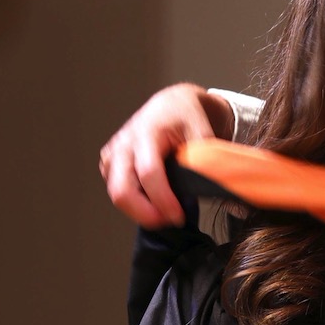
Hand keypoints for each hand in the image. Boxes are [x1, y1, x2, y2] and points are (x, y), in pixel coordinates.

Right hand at [99, 83, 232, 227]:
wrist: (170, 103)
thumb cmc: (187, 117)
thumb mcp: (202, 132)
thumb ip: (204, 161)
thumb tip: (216, 191)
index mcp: (148, 132)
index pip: (149, 173)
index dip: (162, 199)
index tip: (178, 217)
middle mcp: (124, 143)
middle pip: (122, 190)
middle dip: (145, 213)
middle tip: (169, 222)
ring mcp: (113, 153)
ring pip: (116, 194)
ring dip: (139, 211)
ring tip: (165, 213)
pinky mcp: (109, 162)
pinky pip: (115, 189)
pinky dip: (133, 202)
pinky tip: (153, 202)